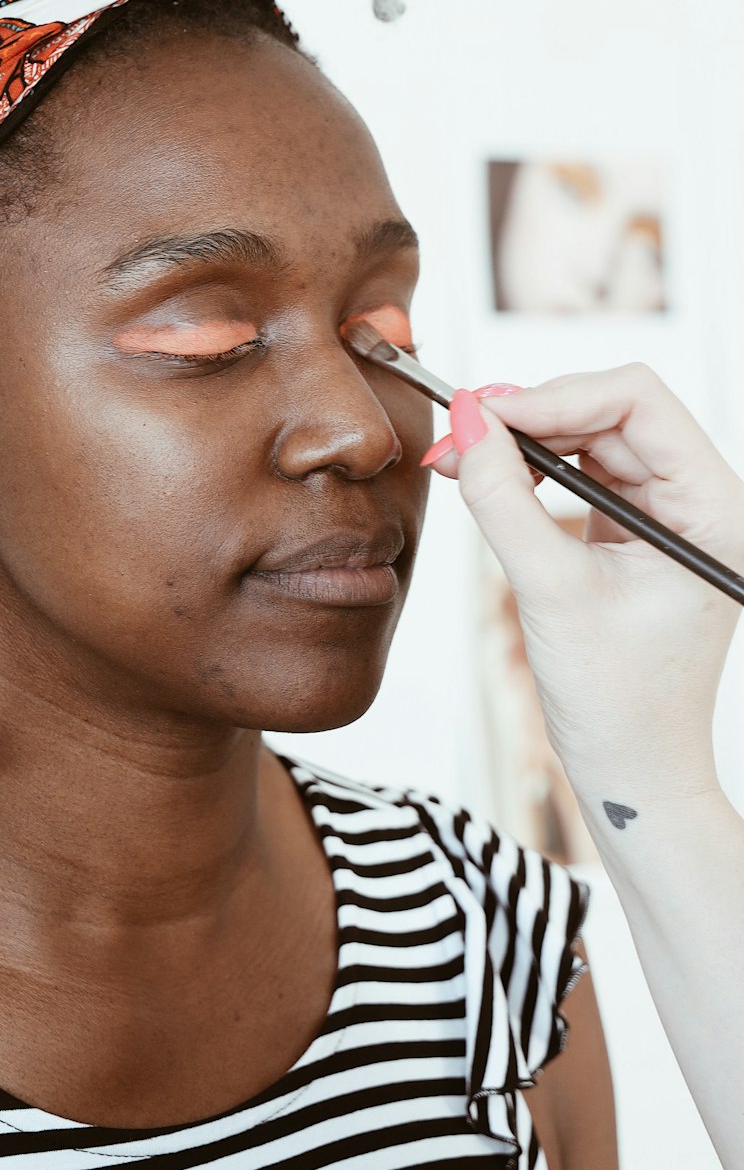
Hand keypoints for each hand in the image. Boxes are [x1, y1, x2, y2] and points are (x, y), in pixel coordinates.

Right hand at [423, 364, 742, 799]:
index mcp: (713, 508)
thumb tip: (465, 422)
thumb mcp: (551, 592)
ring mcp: (669, 514)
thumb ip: (504, 499)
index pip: (639, 401)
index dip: (557, 395)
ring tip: (461, 461)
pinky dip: (531, 471)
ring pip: (590, 435)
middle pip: (611, 410)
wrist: (634, 774)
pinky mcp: (636, 532)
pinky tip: (490, 482)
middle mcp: (701, 500)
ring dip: (524, 441)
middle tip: (456, 437)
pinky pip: (581, 472)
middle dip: (530, 417)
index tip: (486, 415)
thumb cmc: (617, 703)